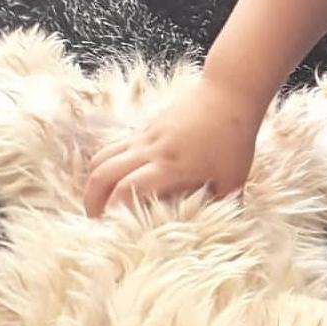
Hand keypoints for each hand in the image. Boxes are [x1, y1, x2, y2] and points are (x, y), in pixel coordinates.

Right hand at [83, 75, 262, 217]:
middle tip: (95, 220)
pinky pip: (115, 146)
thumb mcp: (233, 179)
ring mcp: (144, 135)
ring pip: (102, 156)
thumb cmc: (234, 139)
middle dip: (92, 199)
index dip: (114, 209)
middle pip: (103, 172)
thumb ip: (219, 206)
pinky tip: (115, 179)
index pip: (128, 188)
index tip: (113, 228)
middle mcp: (150, 149)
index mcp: (171, 165)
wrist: (228, 95)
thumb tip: (215, 230)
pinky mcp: (145, 127)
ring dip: (93, 180)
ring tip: (98, 201)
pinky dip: (106, 164)